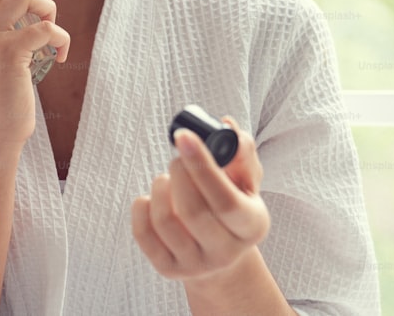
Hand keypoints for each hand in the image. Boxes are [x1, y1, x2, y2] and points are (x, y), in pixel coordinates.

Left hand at [131, 117, 269, 283]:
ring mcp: (195, 264)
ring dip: (160, 187)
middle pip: (194, 212)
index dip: (202, 166)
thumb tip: (227, 125)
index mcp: (251, 226)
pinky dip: (142, 206)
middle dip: (179, 174)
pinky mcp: (168, 269)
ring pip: (166, 221)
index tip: (184, 137)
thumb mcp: (245, 181)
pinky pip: (143, 233)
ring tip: (167, 178)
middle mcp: (225, 251)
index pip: (226, 200)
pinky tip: (153, 197)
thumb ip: (240, 152)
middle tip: (177, 158)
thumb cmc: (231, 204)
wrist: (220, 250)